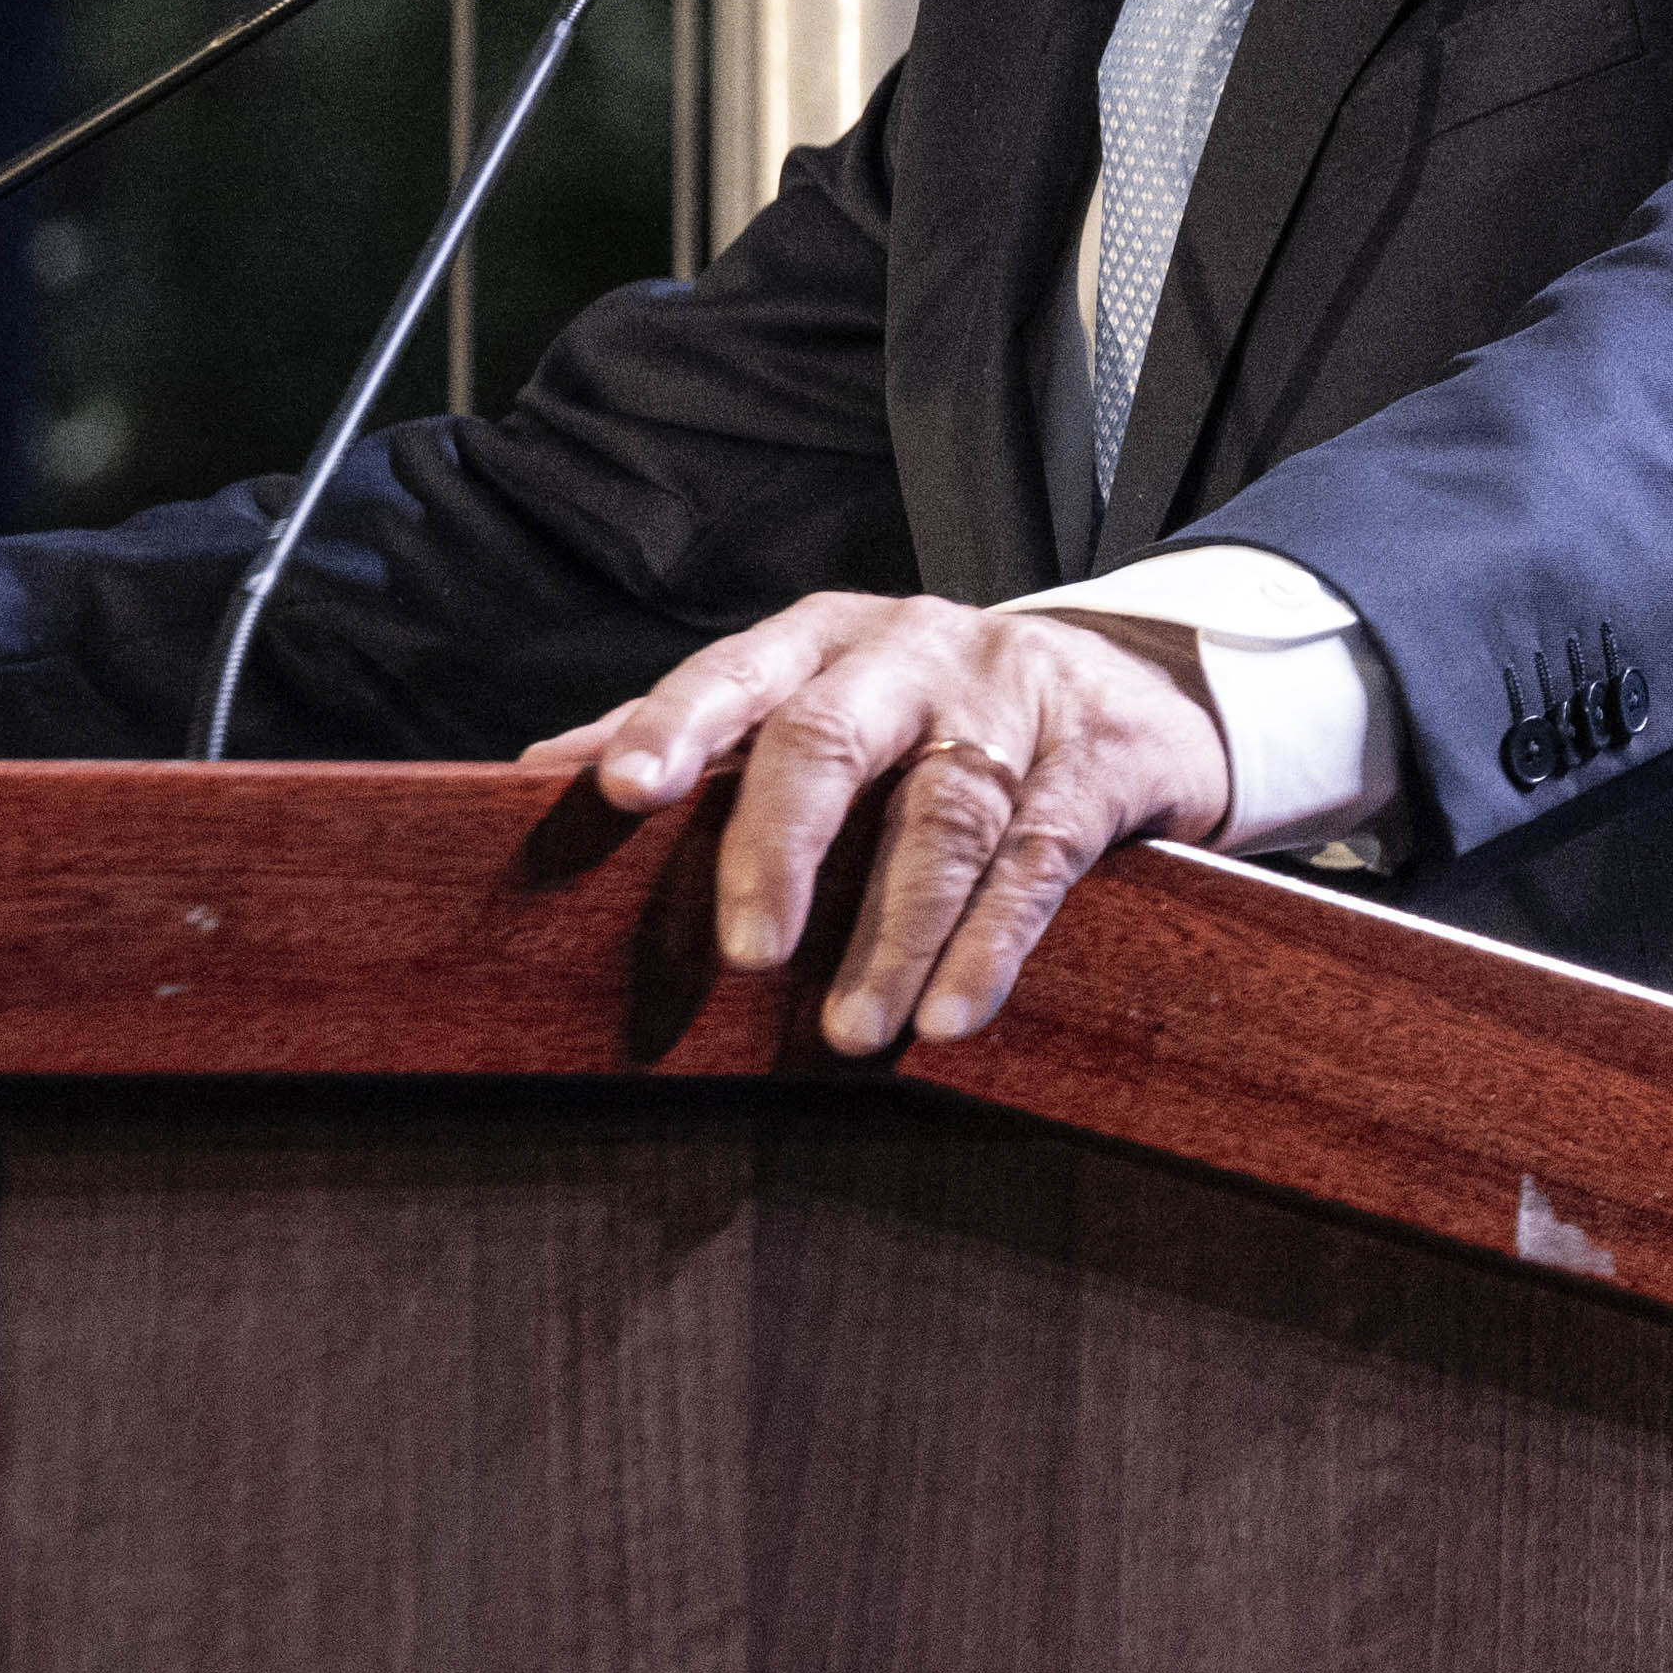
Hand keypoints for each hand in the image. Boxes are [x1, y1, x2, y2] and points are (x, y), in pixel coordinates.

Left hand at [521, 594, 1235, 1055]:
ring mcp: (1012, 702)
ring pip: (945, 814)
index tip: (623, 793)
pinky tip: (952, 1013)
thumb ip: (694, 732)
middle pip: (833, 735)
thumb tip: (539, 774)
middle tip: (746, 952)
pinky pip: (1041, 855)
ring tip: (849, 1032)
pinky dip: (993, 941)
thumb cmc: (935, 711)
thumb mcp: (817, 698)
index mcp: (823, 640)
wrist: (1133, 686)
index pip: (736, 672)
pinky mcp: (1097, 761)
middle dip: (781, 844)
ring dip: (895, 932)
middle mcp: (913, 656)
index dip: (677, 726)